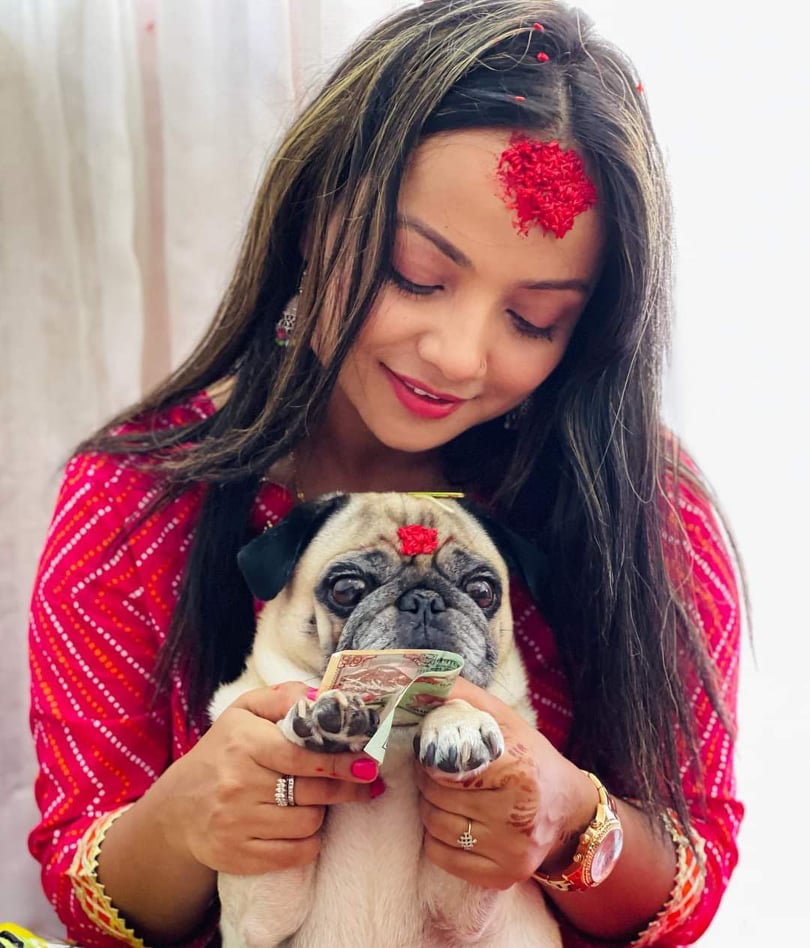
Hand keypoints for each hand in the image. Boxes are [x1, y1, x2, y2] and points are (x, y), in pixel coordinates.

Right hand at [153, 682, 381, 875]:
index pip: (303, 756)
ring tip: (317, 801)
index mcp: (244, 743)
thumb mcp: (244, 711)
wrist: (178, 807)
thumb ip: (282, 697)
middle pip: (313, 791)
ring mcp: (236, 823)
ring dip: (321, 813)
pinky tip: (306, 828)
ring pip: (308, 823)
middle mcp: (238, 784)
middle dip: (345, 787)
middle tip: (364, 782)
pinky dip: (309, 842)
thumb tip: (319, 696)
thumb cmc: (222, 751)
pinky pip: (294, 854)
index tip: (367, 762)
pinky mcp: (237, 856)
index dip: (340, 761)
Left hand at [415, 677, 594, 888]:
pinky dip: (436, 837)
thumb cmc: (528, 757)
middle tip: (432, 770)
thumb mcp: (502, 719)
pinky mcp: (502, 876)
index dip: (429, 756)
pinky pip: (441, 857)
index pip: (446, 765)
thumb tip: (418, 680)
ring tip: (442, 793)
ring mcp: (511, 850)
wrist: (567, 810)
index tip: (429, 749)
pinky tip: (452, 820)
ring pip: (435, 826)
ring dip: (428, 807)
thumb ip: (462, 697)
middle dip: (425, 780)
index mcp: (518, 769)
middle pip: (436, 796)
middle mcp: (518, 814)